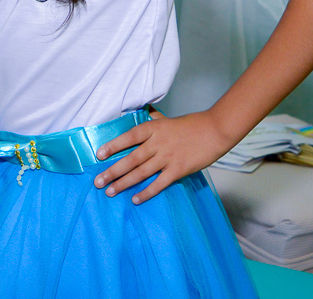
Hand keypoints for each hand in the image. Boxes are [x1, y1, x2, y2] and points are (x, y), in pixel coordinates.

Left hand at [92, 109, 232, 203]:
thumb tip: (143, 114)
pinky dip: (146, 192)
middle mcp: (157, 143)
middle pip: (130, 159)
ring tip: (110, 191)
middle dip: (112, 171)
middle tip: (98, 181)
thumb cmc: (191, 125)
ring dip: (123, 183)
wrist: (214, 131)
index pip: (128, 137)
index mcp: (153, 129)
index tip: (99, 155)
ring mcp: (167, 158)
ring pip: (141, 172)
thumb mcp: (167, 119)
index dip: (113, 146)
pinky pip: (159, 184)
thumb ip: (153, 119)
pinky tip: (135, 199)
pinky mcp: (178, 170)